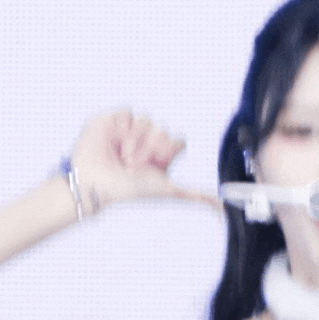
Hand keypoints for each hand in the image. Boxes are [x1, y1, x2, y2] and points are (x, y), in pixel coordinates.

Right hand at [69, 111, 219, 212]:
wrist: (96, 183)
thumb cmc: (127, 190)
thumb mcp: (167, 190)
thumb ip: (195, 195)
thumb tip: (222, 207)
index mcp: (161, 155)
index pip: (177, 140)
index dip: (167, 150)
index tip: (156, 163)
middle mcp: (147, 142)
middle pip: (163, 130)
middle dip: (150, 148)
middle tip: (134, 164)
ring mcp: (130, 130)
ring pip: (148, 121)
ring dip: (137, 141)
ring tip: (123, 156)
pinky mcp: (115, 121)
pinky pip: (129, 112)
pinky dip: (125, 128)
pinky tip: (116, 142)